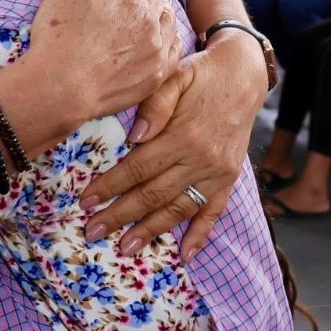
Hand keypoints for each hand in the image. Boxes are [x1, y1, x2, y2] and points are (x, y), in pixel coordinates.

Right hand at [25, 0, 178, 123]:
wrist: (62, 84)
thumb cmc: (58, 34)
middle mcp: (147, 18)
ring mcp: (155, 47)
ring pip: (167, 20)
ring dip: (163, 9)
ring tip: (159, 5)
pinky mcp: (157, 73)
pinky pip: (173, 50)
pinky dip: (172, 37)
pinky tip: (168, 35)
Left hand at [80, 27, 266, 259]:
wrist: (244, 75)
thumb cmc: (201, 74)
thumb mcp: (174, 76)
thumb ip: (154, 104)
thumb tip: (134, 136)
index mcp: (181, 136)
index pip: (137, 169)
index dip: (110, 186)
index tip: (86, 201)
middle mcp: (200, 160)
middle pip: (153, 195)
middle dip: (120, 215)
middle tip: (93, 232)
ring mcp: (217, 173)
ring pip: (178, 208)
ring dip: (151, 231)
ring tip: (126, 248)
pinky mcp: (229, 179)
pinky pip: (214, 212)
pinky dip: (200, 235)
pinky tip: (185, 256)